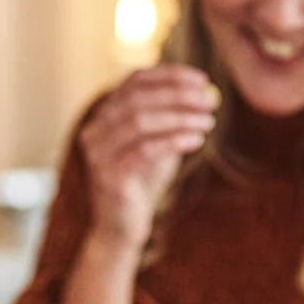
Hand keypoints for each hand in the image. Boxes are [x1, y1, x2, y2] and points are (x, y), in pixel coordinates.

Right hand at [77, 65, 217, 253]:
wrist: (122, 227)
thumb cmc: (142, 183)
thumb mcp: (156, 144)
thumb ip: (169, 119)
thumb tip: (202, 92)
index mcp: (104, 116)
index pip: (134, 81)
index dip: (169, 76)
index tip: (201, 80)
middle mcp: (94, 131)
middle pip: (137, 98)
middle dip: (177, 95)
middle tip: (209, 100)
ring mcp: (98, 154)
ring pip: (140, 121)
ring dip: (180, 117)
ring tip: (208, 121)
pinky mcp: (109, 176)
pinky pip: (145, 150)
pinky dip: (174, 140)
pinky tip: (197, 141)